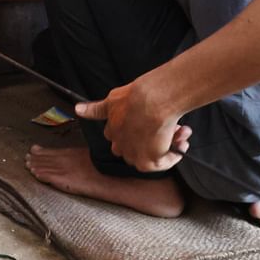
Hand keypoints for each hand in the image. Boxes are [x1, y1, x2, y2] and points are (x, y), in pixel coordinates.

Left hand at [75, 79, 190, 171]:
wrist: (151, 101)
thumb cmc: (135, 97)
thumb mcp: (111, 101)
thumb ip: (96, 109)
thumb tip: (78, 109)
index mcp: (112, 131)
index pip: (119, 137)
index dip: (135, 130)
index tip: (148, 121)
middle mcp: (122, 146)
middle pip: (136, 148)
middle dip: (151, 139)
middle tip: (165, 127)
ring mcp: (135, 155)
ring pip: (152, 154)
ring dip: (167, 144)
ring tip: (178, 131)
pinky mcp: (150, 162)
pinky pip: (165, 162)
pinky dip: (175, 153)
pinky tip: (181, 142)